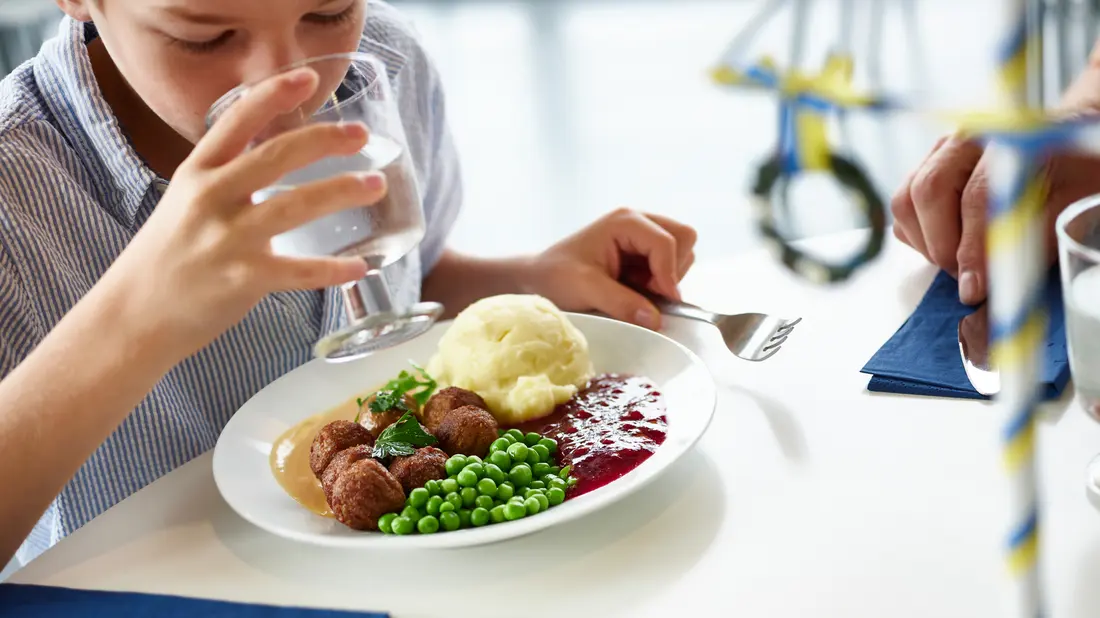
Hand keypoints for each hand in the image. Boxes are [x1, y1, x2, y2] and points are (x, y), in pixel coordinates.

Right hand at [102, 67, 382, 357]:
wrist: (134, 314)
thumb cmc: (168, 256)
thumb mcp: (186, 201)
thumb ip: (227, 179)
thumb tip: (281, 159)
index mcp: (197, 173)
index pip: (235, 122)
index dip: (272, 96)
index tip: (308, 78)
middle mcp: (211, 199)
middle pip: (275, 157)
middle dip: (323, 140)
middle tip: (360, 134)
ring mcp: (227, 239)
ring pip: (295, 206)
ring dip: (341, 191)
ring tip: (375, 184)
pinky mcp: (243, 279)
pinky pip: (299, 271)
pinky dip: (333, 270)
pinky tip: (360, 265)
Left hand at [520, 208, 696, 328]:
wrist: (538, 278)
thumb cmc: (555, 276)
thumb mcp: (585, 289)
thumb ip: (621, 302)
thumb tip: (656, 320)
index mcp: (625, 221)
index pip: (667, 242)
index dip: (669, 274)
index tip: (663, 302)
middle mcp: (638, 222)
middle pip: (685, 237)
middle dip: (673, 269)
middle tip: (650, 291)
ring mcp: (643, 236)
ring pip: (683, 252)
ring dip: (667, 277)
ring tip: (635, 290)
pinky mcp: (643, 253)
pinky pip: (671, 266)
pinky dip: (661, 282)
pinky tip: (634, 289)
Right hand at [891, 135, 1099, 304]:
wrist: (1070, 145)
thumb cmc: (1076, 172)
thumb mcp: (1069, 206)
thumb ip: (1029, 241)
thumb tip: (981, 286)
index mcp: (1006, 138)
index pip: (978, 197)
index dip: (973, 249)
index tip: (974, 288)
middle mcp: (964, 140)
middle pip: (927, 192)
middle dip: (941, 246)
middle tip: (965, 278)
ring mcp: (939, 153)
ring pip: (905, 201)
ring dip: (926, 243)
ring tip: (960, 261)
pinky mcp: (924, 170)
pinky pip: (904, 209)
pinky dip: (919, 236)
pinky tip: (951, 243)